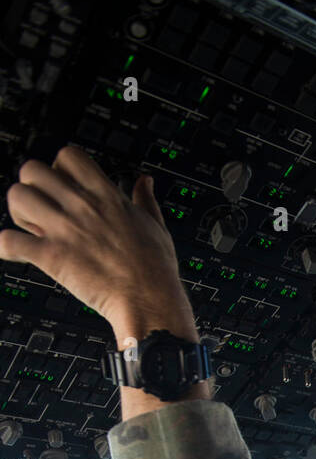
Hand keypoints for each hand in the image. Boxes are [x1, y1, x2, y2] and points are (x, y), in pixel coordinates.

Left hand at [0, 146, 195, 339]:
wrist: (150, 302)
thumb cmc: (156, 270)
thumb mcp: (155, 226)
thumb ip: (145, 200)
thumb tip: (144, 182)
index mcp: (106, 195)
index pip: (68, 156)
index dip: (59, 168)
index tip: (63, 186)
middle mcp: (81, 206)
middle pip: (33, 169)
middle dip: (32, 187)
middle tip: (41, 208)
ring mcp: (64, 230)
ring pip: (16, 196)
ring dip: (17, 212)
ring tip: (30, 228)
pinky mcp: (51, 257)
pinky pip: (8, 241)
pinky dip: (5, 247)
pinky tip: (15, 253)